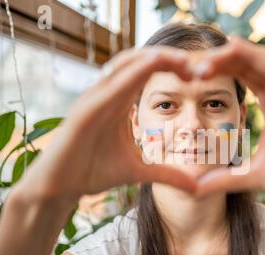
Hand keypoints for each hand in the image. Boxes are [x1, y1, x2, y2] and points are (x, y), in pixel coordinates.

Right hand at [15, 47, 195, 204]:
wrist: (60, 187)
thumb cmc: (92, 172)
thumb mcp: (139, 172)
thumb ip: (167, 175)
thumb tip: (196, 187)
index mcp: (121, 101)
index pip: (151, 72)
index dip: (177, 68)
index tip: (204, 76)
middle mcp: (109, 93)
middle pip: (143, 61)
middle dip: (173, 58)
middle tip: (203, 67)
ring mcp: (96, 98)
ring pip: (127, 64)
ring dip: (157, 58)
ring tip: (185, 61)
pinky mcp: (85, 109)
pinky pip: (111, 84)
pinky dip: (133, 72)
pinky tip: (154, 64)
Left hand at [195, 37, 264, 199]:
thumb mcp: (254, 175)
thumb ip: (225, 179)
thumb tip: (195, 190)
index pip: (242, 76)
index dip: (218, 71)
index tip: (190, 76)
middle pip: (248, 64)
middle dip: (219, 60)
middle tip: (190, 66)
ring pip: (261, 60)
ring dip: (232, 56)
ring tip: (204, 62)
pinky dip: (257, 57)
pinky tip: (234, 49)